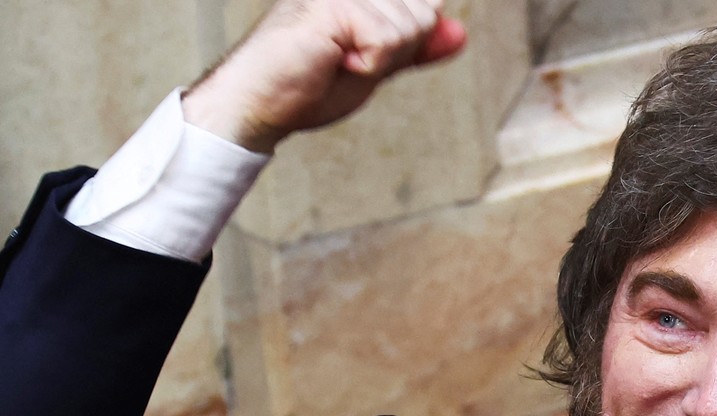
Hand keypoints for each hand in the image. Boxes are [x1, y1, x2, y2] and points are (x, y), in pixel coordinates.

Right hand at [182, 0, 465, 152]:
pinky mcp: (333, 4)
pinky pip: (389, 39)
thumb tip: (459, 32)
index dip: (414, 32)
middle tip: (351, 60)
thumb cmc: (307, 85)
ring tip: (339, 59)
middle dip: (398, 51)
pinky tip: (335, 61)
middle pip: (425, 14)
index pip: (423, 4)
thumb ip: (414, 47)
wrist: (257, 104)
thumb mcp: (375, 65)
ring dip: (381, 59)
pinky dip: (370, 64)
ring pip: (411, 27)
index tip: (366, 53)